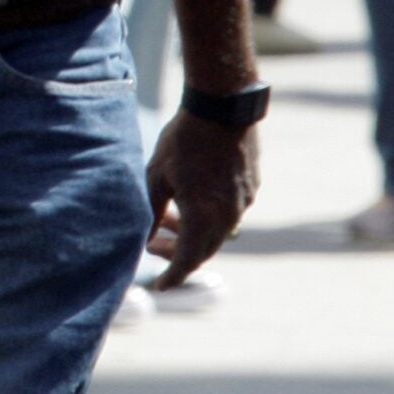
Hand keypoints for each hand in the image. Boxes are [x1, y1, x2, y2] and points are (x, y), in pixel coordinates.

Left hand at [146, 113, 258, 287]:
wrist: (223, 107)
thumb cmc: (183, 139)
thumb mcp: (157, 175)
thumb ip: (150, 211)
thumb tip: (142, 239)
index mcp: (205, 216)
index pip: (188, 259)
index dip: (173, 275)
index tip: (160, 286)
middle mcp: (230, 214)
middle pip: (204, 249)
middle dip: (177, 253)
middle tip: (153, 246)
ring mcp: (244, 201)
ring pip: (217, 231)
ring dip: (191, 231)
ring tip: (165, 217)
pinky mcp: (251, 187)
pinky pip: (228, 213)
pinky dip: (207, 216)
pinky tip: (189, 199)